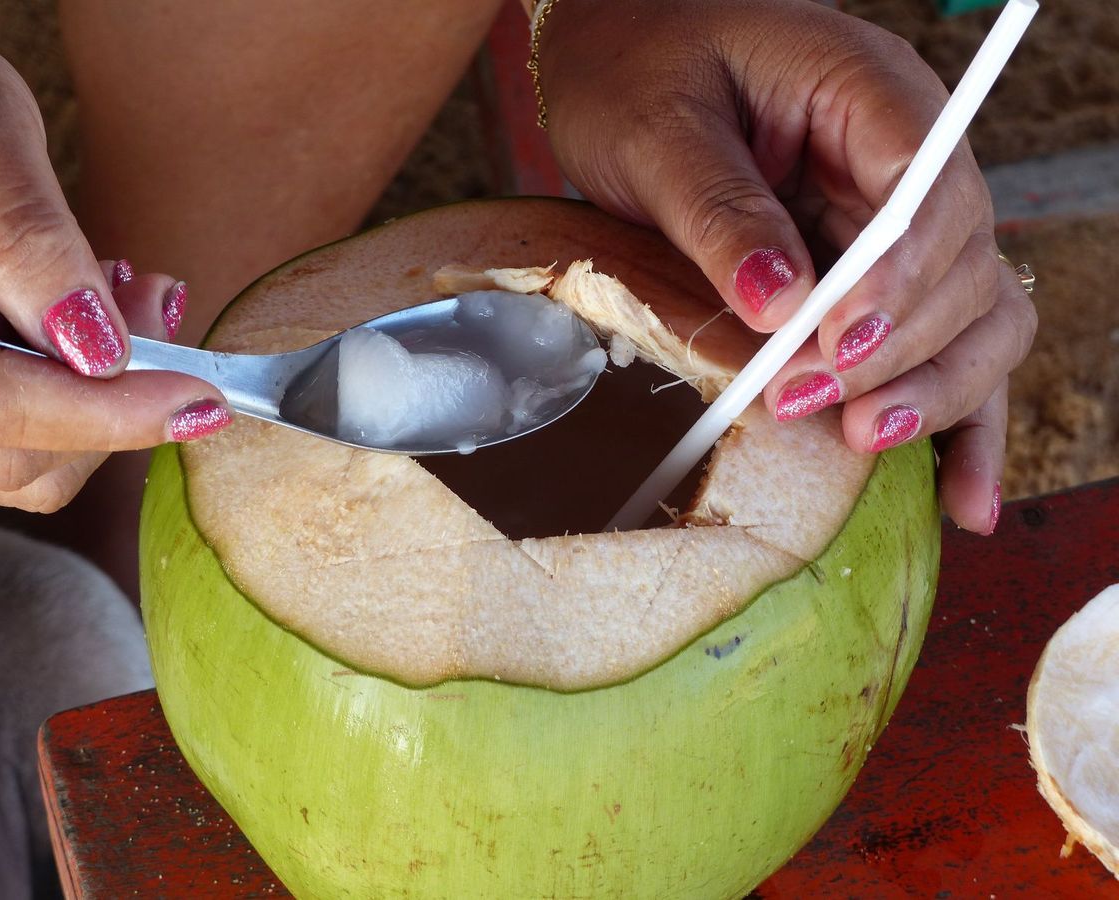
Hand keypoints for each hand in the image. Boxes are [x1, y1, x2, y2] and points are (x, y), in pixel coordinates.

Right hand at [0, 20, 227, 512]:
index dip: (112, 414)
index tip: (205, 401)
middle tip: (151, 300)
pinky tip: (81, 325)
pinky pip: (6, 442)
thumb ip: (22, 231)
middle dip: (115, 398)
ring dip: (99, 400)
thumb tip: (98, 345)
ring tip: (114, 294)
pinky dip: (70, 401)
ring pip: (19, 462)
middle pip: (16, 454)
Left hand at [538, 0, 1035, 533]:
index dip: (896, 276)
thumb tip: (779, 305)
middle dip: (894, 346)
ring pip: (976, 316)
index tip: (833, 341)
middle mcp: (906, 160)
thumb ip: (722, 212)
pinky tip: (961, 497)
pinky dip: (955, 417)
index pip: (926, 188)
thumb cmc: (638, 68)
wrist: (623, 51)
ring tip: (863, 442)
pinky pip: (943, 346)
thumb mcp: (660, 129)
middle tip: (805, 401)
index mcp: (867, 92)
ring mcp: (900, 224)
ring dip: (936, 390)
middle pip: (963, 264)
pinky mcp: (876, 277)